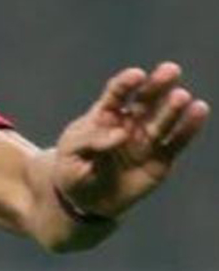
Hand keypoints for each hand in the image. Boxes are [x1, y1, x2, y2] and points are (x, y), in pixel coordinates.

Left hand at [53, 62, 208, 218]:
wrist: (86, 200)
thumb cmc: (73, 169)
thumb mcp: (71, 153)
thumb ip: (91, 141)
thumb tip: (121, 134)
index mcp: (103, 116)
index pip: (116, 94)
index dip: (126, 83)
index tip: (137, 75)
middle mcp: (129, 123)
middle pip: (145, 100)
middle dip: (157, 85)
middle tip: (171, 70)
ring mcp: (146, 140)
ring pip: (162, 120)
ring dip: (173, 107)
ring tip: (182, 96)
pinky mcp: (161, 159)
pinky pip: (176, 142)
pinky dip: (188, 128)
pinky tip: (199, 111)